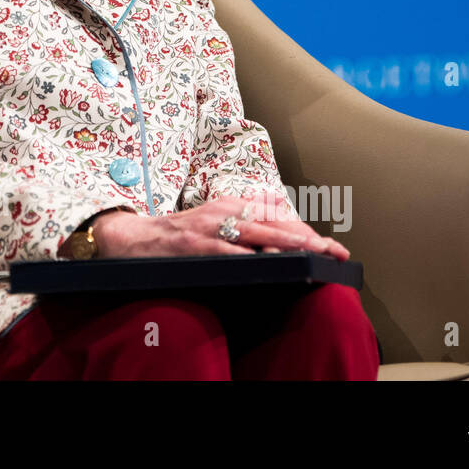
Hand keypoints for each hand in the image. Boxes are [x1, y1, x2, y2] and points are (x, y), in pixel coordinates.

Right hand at [94, 193, 348, 261]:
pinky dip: (252, 257)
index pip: (276, 216)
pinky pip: (230, 251)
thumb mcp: (212, 223)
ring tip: (315, 253)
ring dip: (289, 244)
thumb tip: (278, 241)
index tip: (330, 245)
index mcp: (230, 206)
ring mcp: (210, 227)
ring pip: (258, 234)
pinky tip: (271, 263)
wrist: (133, 238)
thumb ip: (241, 228)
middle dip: (308, 239)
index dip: (306, 230)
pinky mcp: (196, 244)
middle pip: (275, 224)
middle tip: (336, 250)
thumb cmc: (177, 236)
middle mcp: (224, 212)